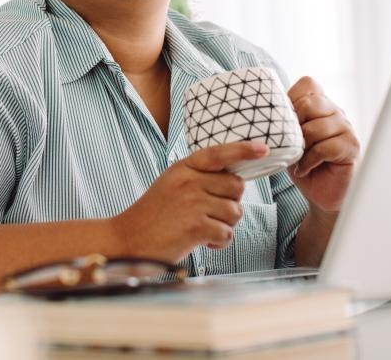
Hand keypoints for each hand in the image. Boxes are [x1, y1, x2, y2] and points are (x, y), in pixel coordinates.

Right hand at [110, 141, 263, 262]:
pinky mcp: (195, 227)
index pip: (219, 153)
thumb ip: (197, 179)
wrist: (127, 240)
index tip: (263, 148)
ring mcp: (192, 203)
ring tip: (203, 230)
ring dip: (225, 225)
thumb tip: (234, 182)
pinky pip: (227, 233)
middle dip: (232, 202)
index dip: (243, 150)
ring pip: (235, 211)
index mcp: (183, 168)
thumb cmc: (153, 217)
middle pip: (236, 186)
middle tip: (212, 214)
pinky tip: (202, 242)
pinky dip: (218, 242)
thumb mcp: (171, 185)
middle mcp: (189, 181)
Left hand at [287, 76, 359, 212]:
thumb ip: (283, 122)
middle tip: (289, 143)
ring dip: (301, 146)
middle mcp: (336, 112)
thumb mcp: (287, 139)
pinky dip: (309, 161)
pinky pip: (325, 148)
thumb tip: (261, 111)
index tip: (284, 120)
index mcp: (321, 105)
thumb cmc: (303, 164)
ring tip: (297, 159)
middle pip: (311, 103)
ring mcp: (346, 128)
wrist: (321, 193)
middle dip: (294, 124)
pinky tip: (304, 169)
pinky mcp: (351, 147)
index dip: (292, 98)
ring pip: (317, 127)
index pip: (308, 84)